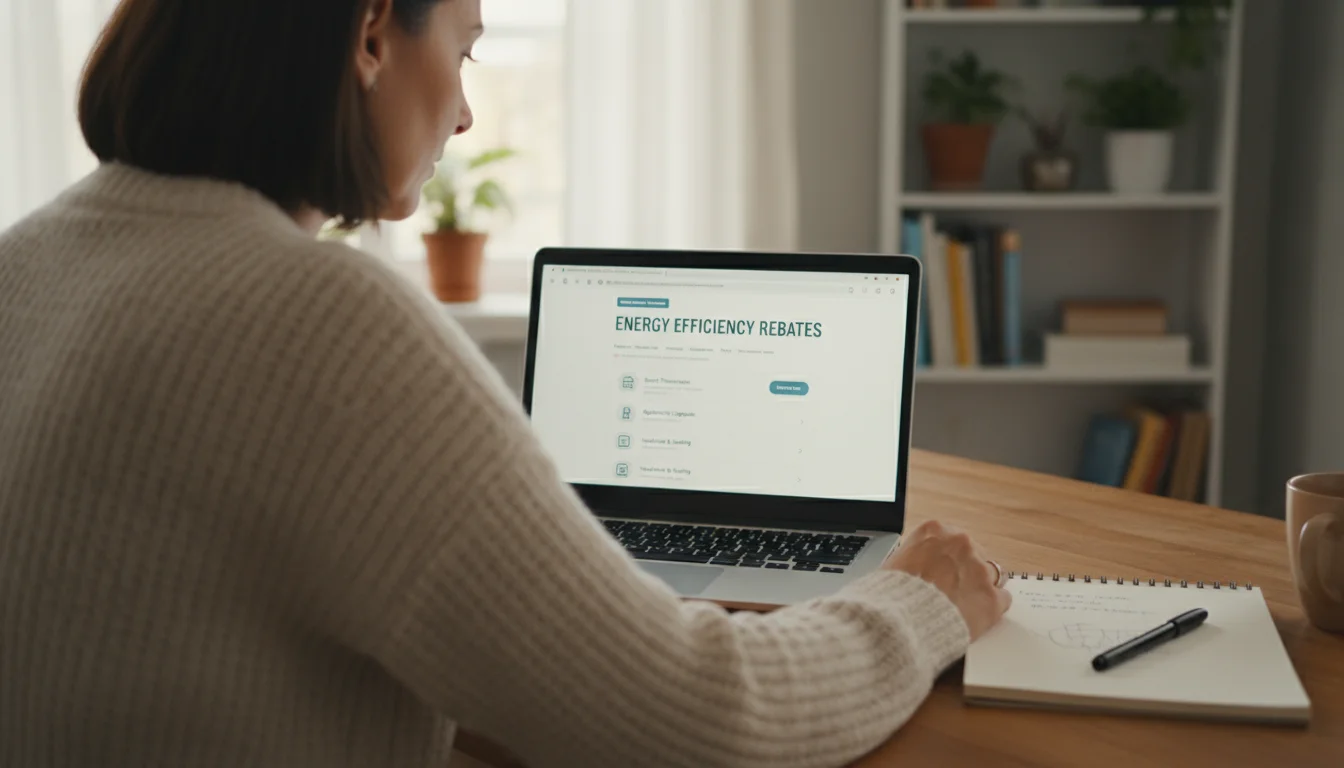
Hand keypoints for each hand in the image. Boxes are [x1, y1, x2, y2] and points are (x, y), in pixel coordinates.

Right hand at [883, 520, 1011, 640]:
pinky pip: (1003, 599)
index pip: (953, 538)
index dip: (951, 558)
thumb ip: (913, 559)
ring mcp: (980, 571)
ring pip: (995, 574)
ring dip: (984, 587)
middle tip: (958, 590)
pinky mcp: (992, 599)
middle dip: (969, 571)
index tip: (949, 569)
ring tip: (971, 604)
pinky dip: (992, 608)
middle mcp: (961, 544)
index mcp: (934, 531)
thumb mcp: (893, 563)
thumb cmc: (889, 595)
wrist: (898, 621)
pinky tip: (979, 616)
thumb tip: (915, 569)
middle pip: (976, 553)